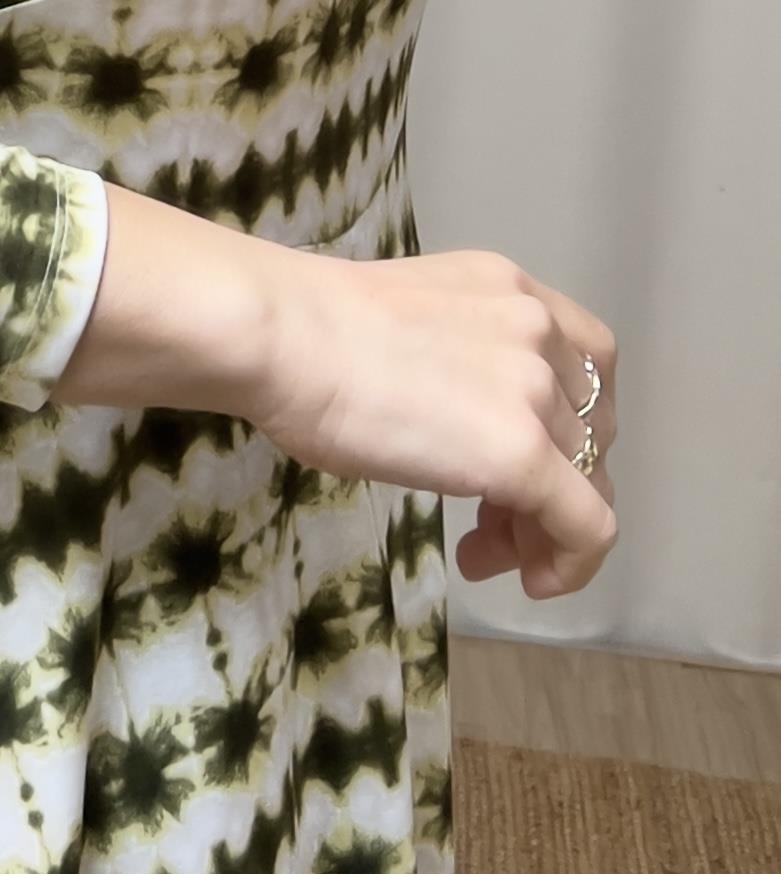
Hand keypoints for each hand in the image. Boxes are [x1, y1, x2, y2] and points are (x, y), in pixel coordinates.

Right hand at [249, 244, 618, 599]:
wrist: (284, 336)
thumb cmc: (306, 330)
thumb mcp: (406, 324)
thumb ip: (451, 358)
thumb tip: (442, 418)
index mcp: (510, 291)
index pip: (584, 364)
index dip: (563, 423)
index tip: (508, 459)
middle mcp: (538, 331)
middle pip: (589, 427)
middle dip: (553, 480)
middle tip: (489, 521)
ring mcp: (536, 392)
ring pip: (586, 478)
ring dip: (542, 525)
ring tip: (483, 554)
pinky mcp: (522, 453)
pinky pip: (586, 526)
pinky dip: (572, 563)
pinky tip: (536, 583)